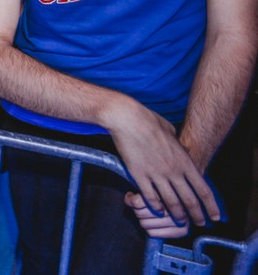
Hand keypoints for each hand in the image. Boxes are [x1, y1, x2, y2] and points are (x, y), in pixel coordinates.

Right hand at [105, 99, 218, 229]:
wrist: (127, 119)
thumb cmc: (149, 121)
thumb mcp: (171, 133)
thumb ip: (177, 147)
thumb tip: (178, 150)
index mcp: (184, 161)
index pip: (203, 190)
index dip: (210, 206)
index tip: (214, 216)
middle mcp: (173, 171)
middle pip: (189, 200)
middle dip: (196, 215)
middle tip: (197, 223)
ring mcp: (156, 174)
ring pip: (171, 202)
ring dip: (177, 214)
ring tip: (180, 220)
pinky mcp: (139, 175)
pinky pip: (150, 197)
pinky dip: (156, 206)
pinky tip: (159, 210)